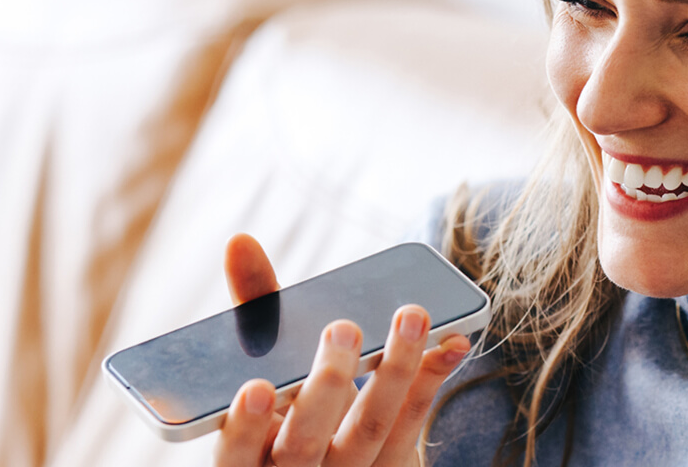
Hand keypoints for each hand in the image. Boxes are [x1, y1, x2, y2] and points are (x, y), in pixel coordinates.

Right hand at [214, 234, 472, 466]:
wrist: (330, 458)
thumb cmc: (286, 403)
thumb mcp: (259, 364)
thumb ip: (253, 309)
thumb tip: (240, 241)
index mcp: (245, 459)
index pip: (235, 456)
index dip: (245, 429)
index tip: (259, 387)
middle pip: (304, 446)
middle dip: (327, 386)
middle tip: (343, 329)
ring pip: (369, 432)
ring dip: (395, 370)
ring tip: (410, 315)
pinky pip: (410, 427)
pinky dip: (430, 381)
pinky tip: (451, 341)